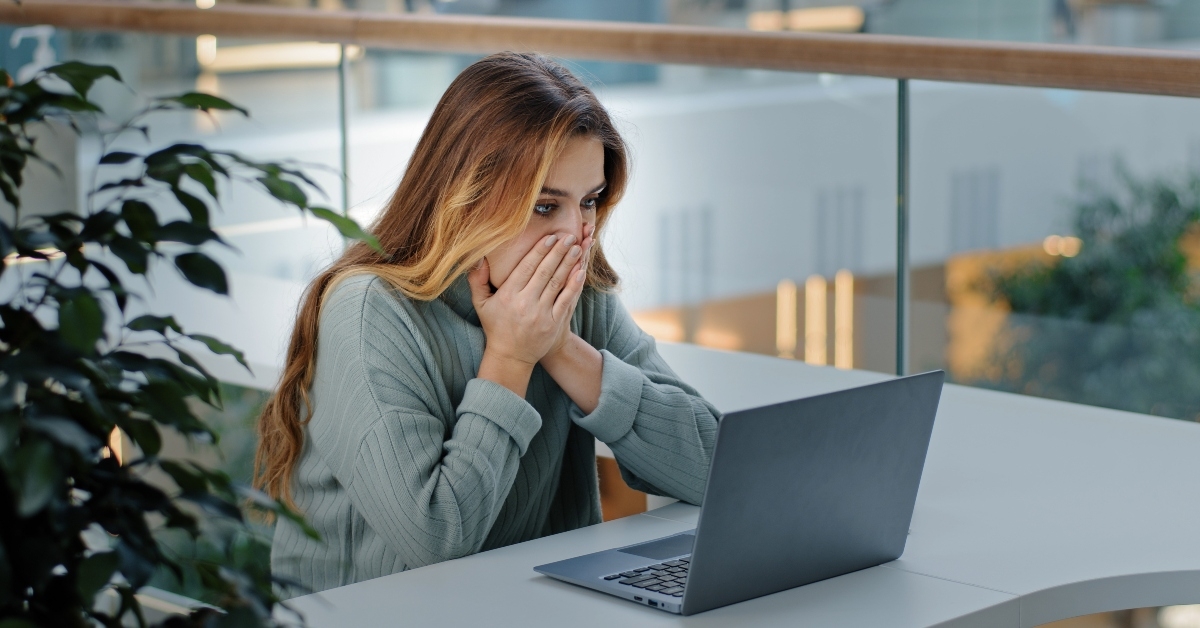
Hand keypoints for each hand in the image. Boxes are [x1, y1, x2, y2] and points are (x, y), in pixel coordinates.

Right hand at [468, 231, 586, 367]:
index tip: (550, 237)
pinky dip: (574, 285)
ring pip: (557, 283)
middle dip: (558, 252)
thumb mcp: (481, 304)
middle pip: (544, 272)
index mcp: (508, 295)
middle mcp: (525, 303)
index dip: (539, 251)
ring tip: (577, 248)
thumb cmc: (496, 326)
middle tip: (568, 236)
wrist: (511, 357)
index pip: (526, 267)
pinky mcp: (553, 324)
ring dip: (568, 264)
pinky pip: (566, 300)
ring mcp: (541, 314)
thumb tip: (478, 258)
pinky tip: (580, 272)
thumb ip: (477, 280)